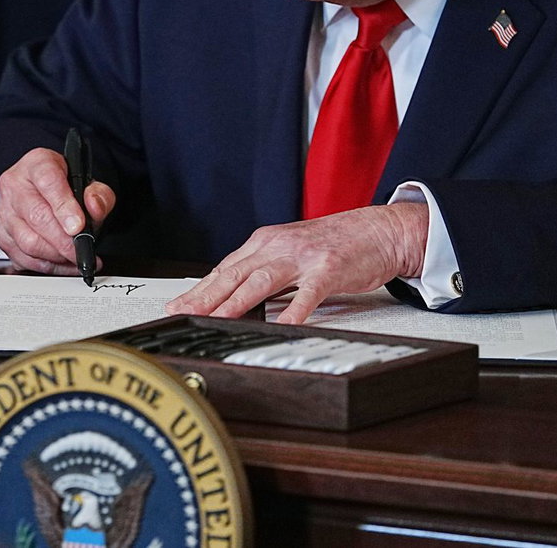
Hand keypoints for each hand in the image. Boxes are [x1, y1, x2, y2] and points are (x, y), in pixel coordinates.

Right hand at [0, 147, 115, 274]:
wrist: (43, 189)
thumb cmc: (63, 185)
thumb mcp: (87, 182)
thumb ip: (98, 193)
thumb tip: (94, 207)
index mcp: (37, 164)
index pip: (48, 181)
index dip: (64, 206)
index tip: (79, 226)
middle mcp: (15, 185)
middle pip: (36, 216)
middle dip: (63, 240)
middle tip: (82, 250)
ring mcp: (6, 212)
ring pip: (27, 241)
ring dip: (55, 256)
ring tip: (75, 257)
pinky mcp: (3, 236)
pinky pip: (23, 258)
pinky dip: (47, 267)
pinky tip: (64, 264)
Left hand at [164, 202, 428, 323]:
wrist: (379, 230)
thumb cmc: (335, 246)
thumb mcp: (291, 252)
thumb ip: (263, 270)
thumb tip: (232, 294)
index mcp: (266, 242)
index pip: (225, 268)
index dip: (199, 289)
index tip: (177, 306)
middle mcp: (279, 246)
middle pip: (235, 273)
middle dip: (206, 296)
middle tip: (182, 314)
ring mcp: (303, 257)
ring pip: (262, 280)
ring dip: (237, 302)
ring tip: (217, 319)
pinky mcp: (329, 269)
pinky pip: (308, 293)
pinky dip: (293, 310)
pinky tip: (282, 326)